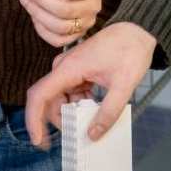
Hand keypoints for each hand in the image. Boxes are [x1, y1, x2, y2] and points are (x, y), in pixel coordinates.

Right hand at [23, 21, 155, 147]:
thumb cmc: (131, 51)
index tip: (38, 141)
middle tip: (76, 137)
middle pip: (49, 101)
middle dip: (59, 121)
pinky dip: (79, 106)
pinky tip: (94, 110)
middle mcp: (63, 68)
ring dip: (71, 114)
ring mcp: (69, 70)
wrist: (137, 30)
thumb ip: (109, 112)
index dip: (34, 120)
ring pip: (60, 99)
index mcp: (69, 69)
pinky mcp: (77, 72)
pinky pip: (70, 94)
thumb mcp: (124, 85)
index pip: (39, 96)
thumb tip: (93, 135)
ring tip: (90, 123)